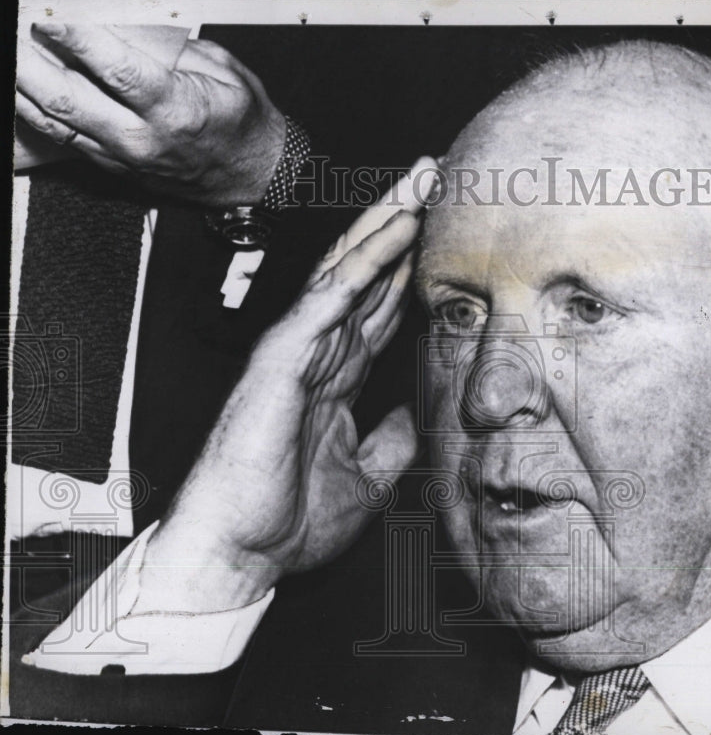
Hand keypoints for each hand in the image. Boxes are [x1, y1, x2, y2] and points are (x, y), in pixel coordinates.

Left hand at [15, 24, 285, 205]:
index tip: (53, 17)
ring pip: (53, 120)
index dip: (76, 37)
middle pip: (65, 97)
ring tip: (13, 54)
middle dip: (28, 59)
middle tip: (16, 29)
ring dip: (21, 85)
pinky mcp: (113, 167)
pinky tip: (24, 87)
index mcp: (175, 109)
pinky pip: (63, 137)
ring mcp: (124, 158)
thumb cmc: (241, 122)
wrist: (252, 175)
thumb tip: (116, 25)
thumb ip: (167, 46)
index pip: (113, 68)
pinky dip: (37, 109)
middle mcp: (143, 139)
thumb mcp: (220, 68)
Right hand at [136, 158, 438, 612]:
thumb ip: (390, 442)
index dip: (411, 267)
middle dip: (402, 225)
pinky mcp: (278, 362)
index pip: (380, 307)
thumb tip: (410, 413)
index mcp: (334, 379)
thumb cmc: (289, 521)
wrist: (241, 556)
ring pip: (346, 272)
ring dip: (385, 226)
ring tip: (421, 183)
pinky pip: (325, 303)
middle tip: (437, 178)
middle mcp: (316, 355)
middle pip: (366, 273)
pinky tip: (389, 235)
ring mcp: (295, 353)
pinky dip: (358, 267)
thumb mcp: (367, 479)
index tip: (447, 231)